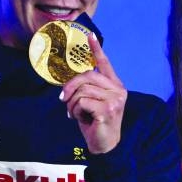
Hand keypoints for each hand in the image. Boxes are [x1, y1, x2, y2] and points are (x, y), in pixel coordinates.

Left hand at [59, 34, 126, 153]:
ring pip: (81, 90)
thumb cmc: (96, 123)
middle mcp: (118, 90)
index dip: (96, 49)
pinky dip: (75, 111)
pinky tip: (80, 119)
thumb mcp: (91, 102)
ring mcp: (115, 100)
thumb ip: (86, 89)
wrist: (104, 146)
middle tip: (63, 100)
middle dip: (70, 87)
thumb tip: (69, 82)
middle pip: (86, 76)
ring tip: (76, 114)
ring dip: (72, 104)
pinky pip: (81, 102)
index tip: (89, 35)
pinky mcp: (108, 110)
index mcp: (115, 85)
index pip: (105, 64)